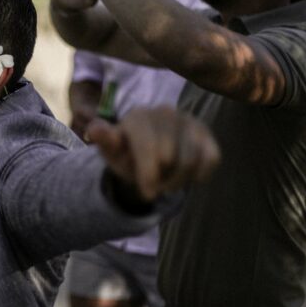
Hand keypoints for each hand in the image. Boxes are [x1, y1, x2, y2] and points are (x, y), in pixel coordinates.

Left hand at [86, 106, 219, 201]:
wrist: (150, 156)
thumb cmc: (128, 154)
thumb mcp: (113, 152)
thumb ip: (105, 141)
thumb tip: (94, 129)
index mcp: (138, 116)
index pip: (148, 146)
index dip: (148, 173)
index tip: (146, 194)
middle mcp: (165, 112)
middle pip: (169, 157)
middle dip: (161, 180)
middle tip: (154, 185)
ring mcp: (188, 120)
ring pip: (190, 161)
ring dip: (178, 181)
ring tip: (167, 182)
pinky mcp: (206, 132)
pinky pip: (211, 159)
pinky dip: (199, 175)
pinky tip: (186, 175)